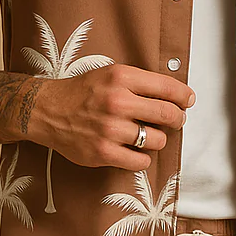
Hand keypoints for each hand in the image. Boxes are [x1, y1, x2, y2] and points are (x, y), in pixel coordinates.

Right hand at [28, 64, 194, 171]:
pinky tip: (135, 150)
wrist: (47, 110)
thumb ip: (139, 82)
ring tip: (148, 135)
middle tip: (176, 120)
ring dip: (158, 139)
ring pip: (157, 140)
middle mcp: (117, 102)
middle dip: (178, 119)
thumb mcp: (111, 73)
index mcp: (121, 78)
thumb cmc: (83, 91)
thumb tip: (175, 95)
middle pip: (167, 115)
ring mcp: (110, 129)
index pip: (167, 87)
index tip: (188, 101)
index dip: (184, 96)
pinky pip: (140, 161)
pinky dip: (142, 157)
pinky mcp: (103, 152)